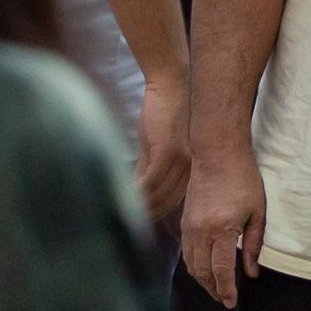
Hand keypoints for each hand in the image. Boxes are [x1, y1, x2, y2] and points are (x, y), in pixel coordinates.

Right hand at [133, 81, 190, 224]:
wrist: (171, 86)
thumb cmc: (163, 114)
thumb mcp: (156, 147)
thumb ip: (148, 168)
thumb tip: (136, 192)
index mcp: (190, 168)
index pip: (173, 201)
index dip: (155, 214)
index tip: (139, 224)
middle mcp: (190, 167)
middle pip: (166, 203)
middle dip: (146, 215)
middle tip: (125, 225)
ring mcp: (181, 160)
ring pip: (158, 195)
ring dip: (139, 207)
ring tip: (120, 215)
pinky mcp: (168, 151)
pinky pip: (150, 181)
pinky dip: (136, 192)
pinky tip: (123, 197)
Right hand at [179, 147, 266, 308]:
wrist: (217, 154)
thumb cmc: (243, 179)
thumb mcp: (258, 211)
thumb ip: (254, 244)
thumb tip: (252, 272)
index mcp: (222, 229)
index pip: (221, 270)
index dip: (226, 289)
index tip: (231, 302)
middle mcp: (201, 232)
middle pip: (202, 272)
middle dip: (213, 289)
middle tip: (224, 299)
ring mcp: (189, 228)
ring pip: (191, 265)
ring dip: (202, 280)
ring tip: (216, 288)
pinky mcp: (183, 223)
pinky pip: (186, 252)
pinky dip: (194, 266)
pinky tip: (204, 270)